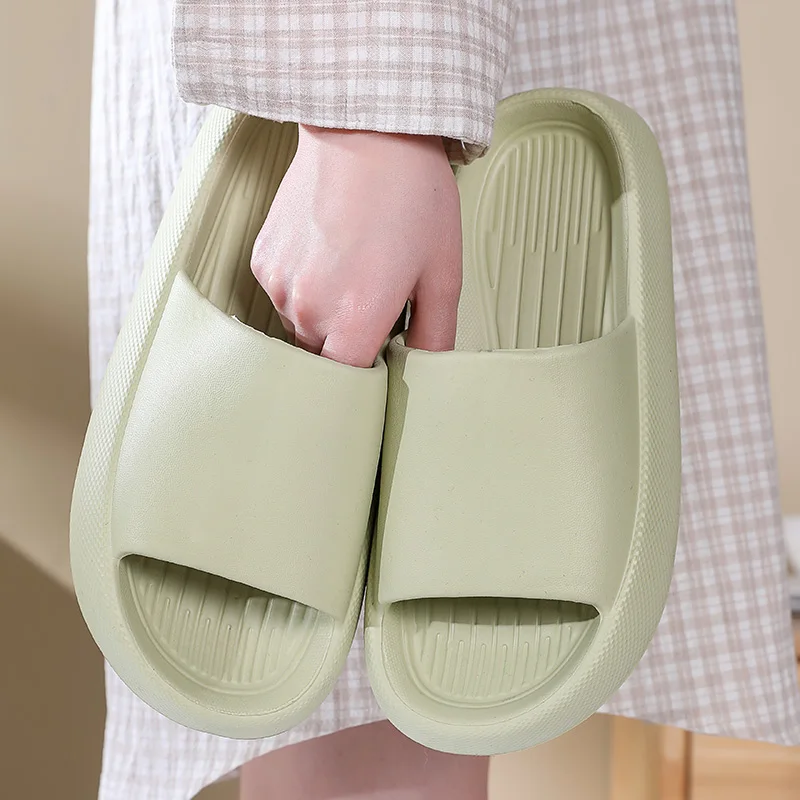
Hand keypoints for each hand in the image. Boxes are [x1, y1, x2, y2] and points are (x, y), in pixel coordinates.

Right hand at [251, 126, 461, 366]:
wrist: (365, 128)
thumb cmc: (413, 197)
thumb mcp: (443, 272)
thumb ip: (436, 337)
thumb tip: (426, 373)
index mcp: (354, 320)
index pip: (346, 386)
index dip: (365, 381)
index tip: (381, 361)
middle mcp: (308, 310)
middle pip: (324, 359)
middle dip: (350, 345)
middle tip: (378, 302)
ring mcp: (279, 284)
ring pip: (302, 329)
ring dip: (326, 318)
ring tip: (354, 270)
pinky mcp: (263, 260)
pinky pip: (284, 296)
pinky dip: (306, 289)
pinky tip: (329, 252)